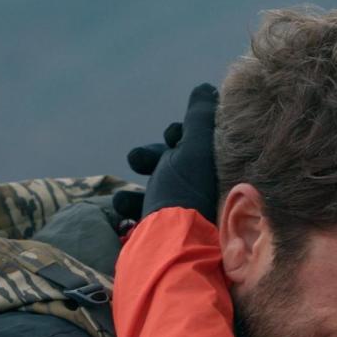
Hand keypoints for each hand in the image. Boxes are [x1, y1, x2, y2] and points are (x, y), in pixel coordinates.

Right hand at [113, 83, 219, 222]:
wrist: (172, 248)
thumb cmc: (185, 193)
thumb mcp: (194, 149)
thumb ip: (200, 117)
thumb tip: (206, 88)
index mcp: (214, 172)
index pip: (196, 144)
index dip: (179, 135)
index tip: (173, 136)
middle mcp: (203, 192)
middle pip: (171, 163)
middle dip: (150, 157)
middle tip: (138, 160)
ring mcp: (184, 213)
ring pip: (154, 187)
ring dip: (135, 187)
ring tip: (124, 197)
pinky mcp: (165, 231)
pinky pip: (144, 212)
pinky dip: (130, 207)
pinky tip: (121, 209)